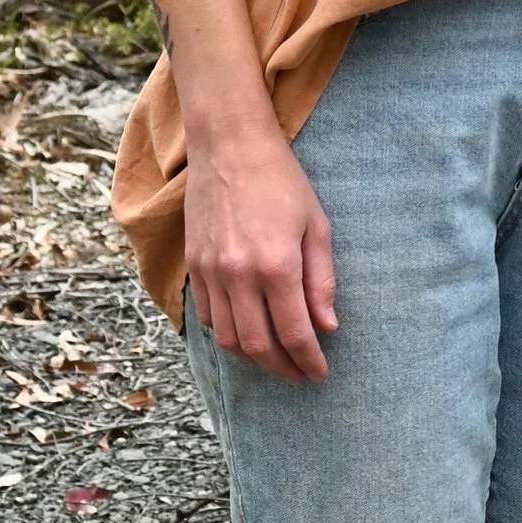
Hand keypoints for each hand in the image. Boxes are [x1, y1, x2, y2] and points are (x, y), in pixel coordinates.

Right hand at [186, 120, 337, 381]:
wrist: (230, 146)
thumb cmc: (282, 181)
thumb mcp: (316, 226)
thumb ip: (322, 281)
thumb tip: (328, 327)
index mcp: (277, 265)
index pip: (295, 333)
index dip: (309, 361)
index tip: (320, 374)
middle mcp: (239, 275)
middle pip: (258, 346)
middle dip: (282, 369)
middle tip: (300, 376)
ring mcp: (211, 272)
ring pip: (228, 339)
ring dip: (253, 359)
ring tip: (275, 361)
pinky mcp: (193, 266)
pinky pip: (207, 317)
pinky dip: (226, 335)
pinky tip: (246, 334)